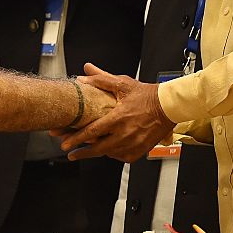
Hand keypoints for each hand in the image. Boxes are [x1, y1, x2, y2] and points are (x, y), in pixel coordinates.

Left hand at [58, 63, 175, 162]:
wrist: (167, 106)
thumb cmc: (146, 95)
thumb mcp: (122, 84)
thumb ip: (101, 79)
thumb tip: (83, 75)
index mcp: (118, 117)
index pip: (92, 131)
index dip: (76, 139)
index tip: (65, 143)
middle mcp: (125, 134)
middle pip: (97, 149)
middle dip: (81, 152)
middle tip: (71, 153)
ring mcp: (132, 145)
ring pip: (109, 154)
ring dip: (97, 152)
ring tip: (86, 151)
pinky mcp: (139, 151)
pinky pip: (121, 157)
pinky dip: (113, 154)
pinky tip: (107, 149)